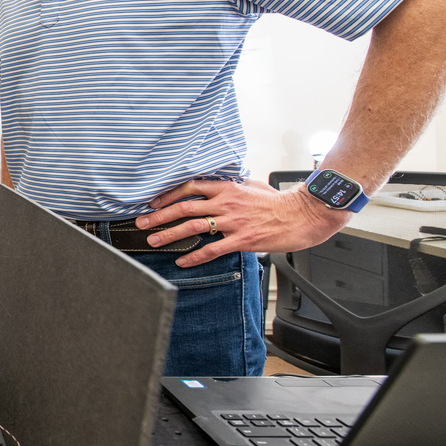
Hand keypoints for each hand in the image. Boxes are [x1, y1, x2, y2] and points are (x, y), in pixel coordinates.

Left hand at [137, 179, 349, 266]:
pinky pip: (212, 249)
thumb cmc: (279, 201)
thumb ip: (232, 186)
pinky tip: (181, 261)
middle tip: (142, 223)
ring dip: (169, 235)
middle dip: (159, 216)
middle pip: (184, 208)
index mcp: (227, 188)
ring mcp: (233, 222)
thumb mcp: (252, 185)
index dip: (168, 195)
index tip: (153, 202)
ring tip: (153, 241)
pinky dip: (194, 256)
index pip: (190, 187)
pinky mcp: (242, 240)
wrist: (303, 215)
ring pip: (193, 228)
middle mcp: (226, 203)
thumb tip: (217, 185)